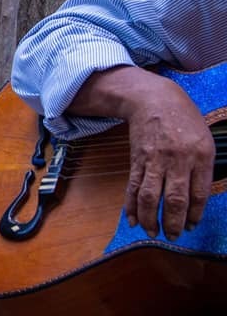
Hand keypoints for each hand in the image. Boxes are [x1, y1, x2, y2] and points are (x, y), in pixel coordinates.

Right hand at [123, 76, 213, 239]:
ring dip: (150, 218)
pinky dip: (131, 205)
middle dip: (172, 222)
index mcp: (200, 156)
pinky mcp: (137, 159)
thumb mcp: (204, 140)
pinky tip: (132, 219)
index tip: (190, 226)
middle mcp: (178, 159)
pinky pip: (133, 186)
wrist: (153, 99)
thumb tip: (196, 200)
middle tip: (172, 236)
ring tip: (152, 232)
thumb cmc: (183, 120)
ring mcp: (155, 159)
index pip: (199, 194)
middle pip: (174, 199)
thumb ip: (202, 168)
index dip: (194, 214)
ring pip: (150, 196)